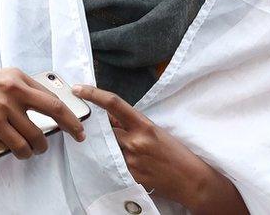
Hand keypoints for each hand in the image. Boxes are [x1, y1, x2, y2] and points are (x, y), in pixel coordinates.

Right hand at [0, 65, 85, 159]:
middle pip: (55, 109)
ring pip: (36, 132)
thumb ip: (16, 89)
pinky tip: (23, 153)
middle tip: (79, 136)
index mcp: (18, 75)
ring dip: (41, 146)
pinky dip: (24, 152)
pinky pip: (18, 143)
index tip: (75, 121)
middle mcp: (15, 87)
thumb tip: (37, 107)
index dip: (67, 110)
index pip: (51, 95)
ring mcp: (4, 104)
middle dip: (71, 125)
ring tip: (38, 150)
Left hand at [73, 85, 246, 213]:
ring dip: (110, 146)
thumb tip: (110, 117)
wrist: (191, 180)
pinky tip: (130, 164)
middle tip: (111, 132)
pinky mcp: (129, 176)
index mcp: (144, 125)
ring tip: (130, 152)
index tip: (78, 89)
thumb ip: (132, 123)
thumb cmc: (175, 152)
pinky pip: (113, 163)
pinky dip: (116, 160)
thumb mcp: (156, 131)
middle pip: (104, 128)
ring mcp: (130, 159)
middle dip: (103, 129)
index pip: (113, 104)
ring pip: (107, 146)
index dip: (93, 94)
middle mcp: (135, 140)